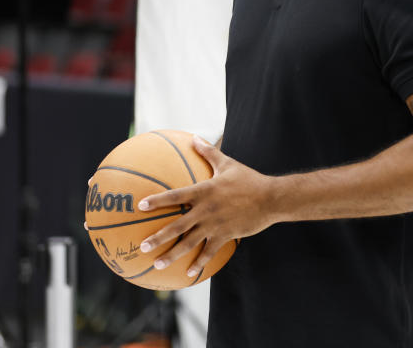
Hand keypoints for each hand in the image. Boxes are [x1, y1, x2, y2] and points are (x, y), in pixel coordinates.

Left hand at [138, 136, 277, 276]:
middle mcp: (206, 210)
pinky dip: (199, 263)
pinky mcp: (225, 236)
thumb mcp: (228, 163)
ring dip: (173, 254)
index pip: (175, 196)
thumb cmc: (248, 179)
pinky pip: (209, 252)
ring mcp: (215, 225)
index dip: (158, 201)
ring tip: (158, 264)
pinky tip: (189, 274)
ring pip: (189, 243)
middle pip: (177, 225)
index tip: (141, 206)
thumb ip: (208, 152)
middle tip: (142, 246)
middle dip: (158, 237)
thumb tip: (195, 137)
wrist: (270, 198)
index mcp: (204, 191)